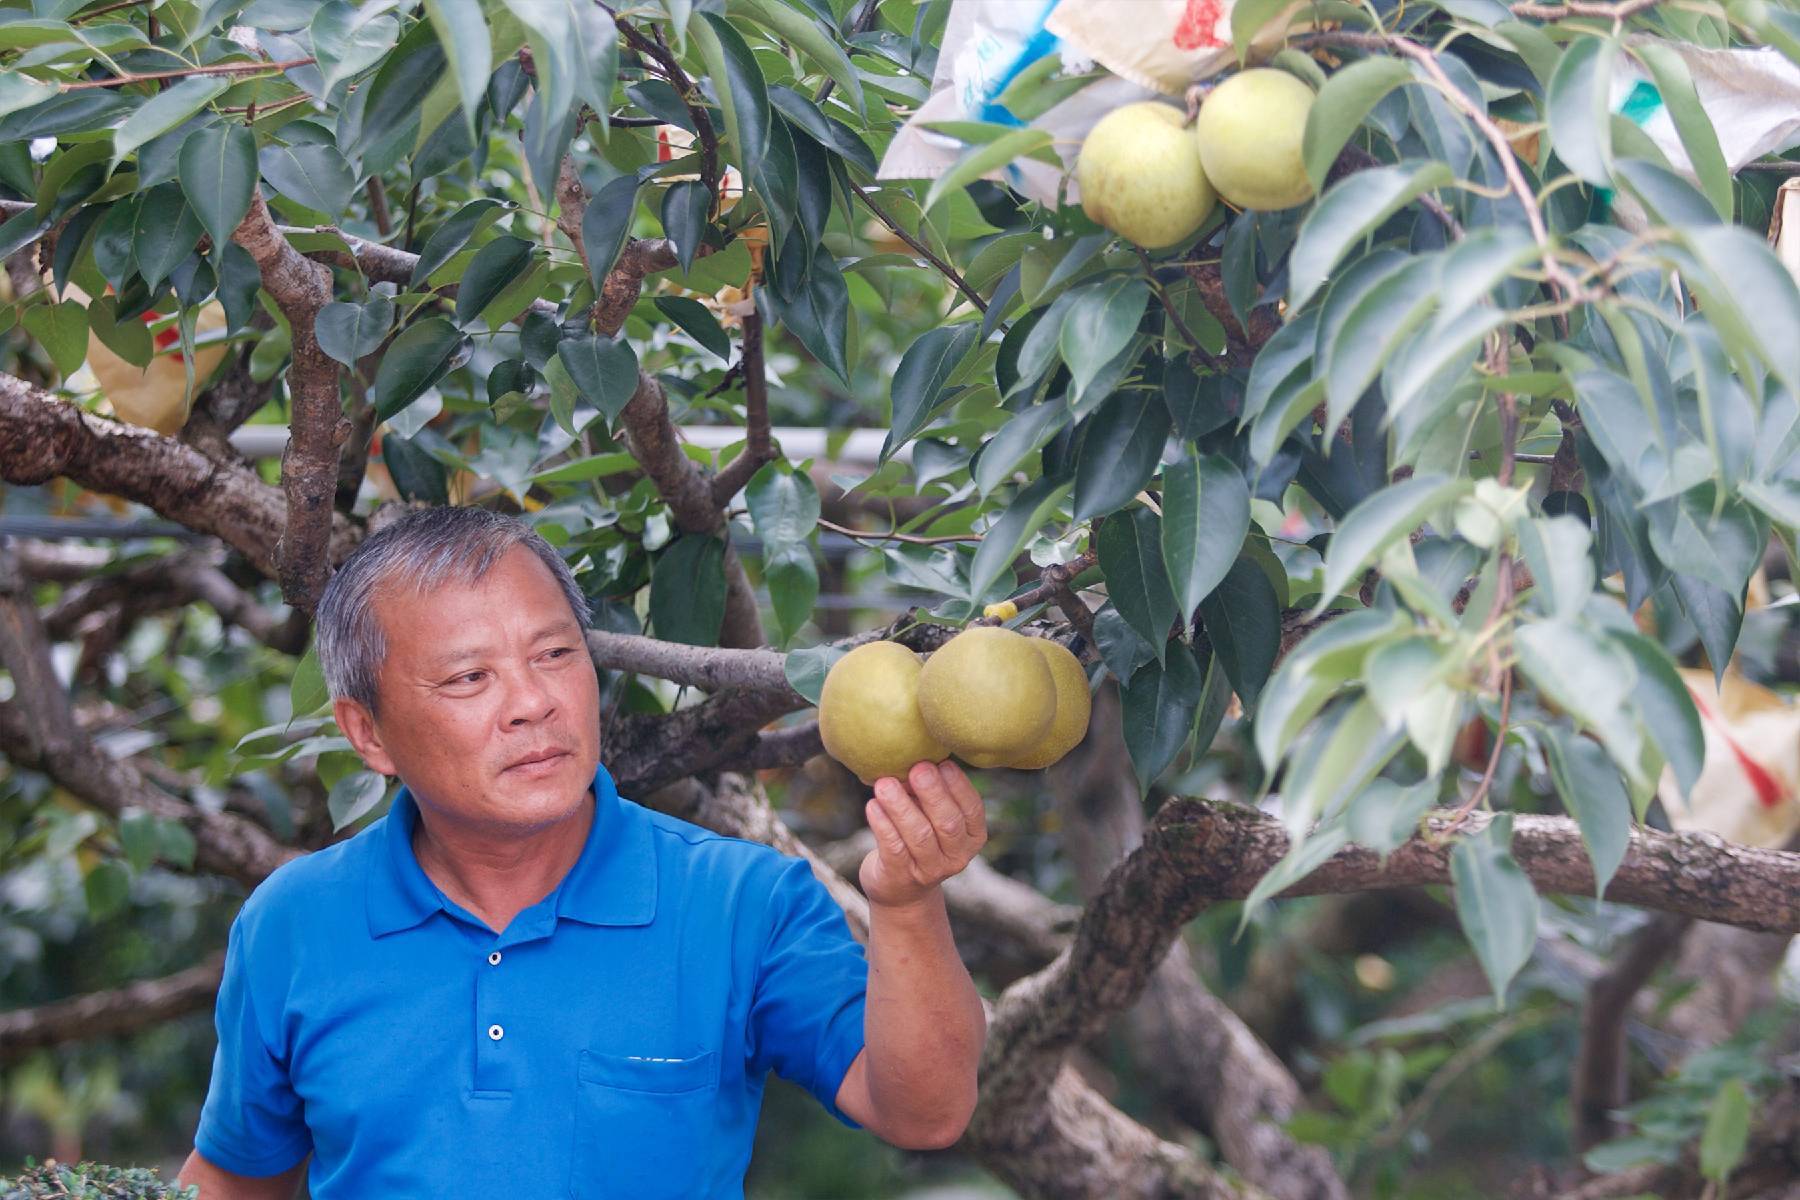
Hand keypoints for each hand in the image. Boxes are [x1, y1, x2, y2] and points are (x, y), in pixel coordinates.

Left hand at [859, 760, 987, 910]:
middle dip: (933, 793)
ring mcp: (931, 871)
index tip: (942, 762)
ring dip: (901, 807)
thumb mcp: (932, 815)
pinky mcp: (901, 877)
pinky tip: (872, 805)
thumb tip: (912, 756)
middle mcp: (957, 856)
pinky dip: (883, 825)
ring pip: (919, 835)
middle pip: (948, 823)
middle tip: (917, 768)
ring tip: (884, 784)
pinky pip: (894, 848)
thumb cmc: (917, 836)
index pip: (972, 809)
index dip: (958, 785)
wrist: (899, 887)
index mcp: (972, 836)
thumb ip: (928, 791)